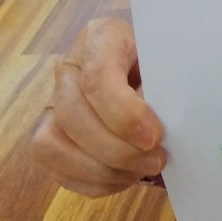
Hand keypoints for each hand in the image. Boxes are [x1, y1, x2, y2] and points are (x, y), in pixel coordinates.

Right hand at [30, 18, 166, 197]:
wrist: (152, 66)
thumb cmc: (165, 61)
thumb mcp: (170, 61)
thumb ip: (164, 86)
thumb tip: (163, 131)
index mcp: (99, 38)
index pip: (97, 76)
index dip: (123, 113)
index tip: (155, 136)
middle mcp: (68, 69)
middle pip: (71, 114)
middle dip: (115, 149)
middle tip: (156, 159)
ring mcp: (53, 103)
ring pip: (52, 145)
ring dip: (101, 169)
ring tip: (141, 171)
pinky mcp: (51, 137)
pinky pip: (59, 169)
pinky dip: (95, 182)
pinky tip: (126, 177)